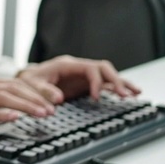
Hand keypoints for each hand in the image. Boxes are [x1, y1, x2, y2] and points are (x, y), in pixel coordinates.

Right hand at [0, 77, 59, 121]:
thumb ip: (0, 100)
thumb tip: (21, 108)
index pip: (15, 84)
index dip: (36, 92)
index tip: (51, 103)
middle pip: (12, 88)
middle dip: (35, 98)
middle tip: (51, 110)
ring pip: (3, 97)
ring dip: (25, 105)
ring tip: (41, 114)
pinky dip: (1, 114)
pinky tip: (15, 117)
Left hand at [18, 55, 139, 101]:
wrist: (28, 79)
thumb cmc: (30, 80)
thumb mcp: (32, 84)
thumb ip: (44, 90)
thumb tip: (58, 98)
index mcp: (67, 65)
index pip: (90, 68)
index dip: (96, 81)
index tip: (96, 97)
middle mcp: (79, 68)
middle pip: (103, 69)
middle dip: (115, 80)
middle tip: (125, 95)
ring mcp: (83, 76)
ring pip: (108, 75)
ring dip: (121, 83)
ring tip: (136, 93)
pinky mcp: (85, 84)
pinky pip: (105, 84)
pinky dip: (116, 89)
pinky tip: (128, 95)